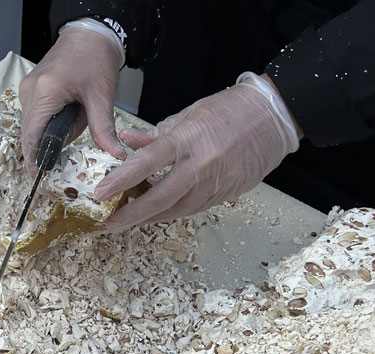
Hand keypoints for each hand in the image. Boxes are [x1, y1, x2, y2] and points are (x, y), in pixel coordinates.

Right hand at [19, 23, 125, 175]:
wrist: (90, 33)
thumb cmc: (95, 57)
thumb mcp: (101, 96)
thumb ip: (104, 128)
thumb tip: (114, 153)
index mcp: (44, 93)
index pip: (32, 137)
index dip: (34, 161)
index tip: (38, 179)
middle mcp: (30, 91)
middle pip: (30, 134)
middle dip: (44, 150)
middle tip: (57, 166)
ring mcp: (29, 89)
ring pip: (32, 126)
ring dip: (48, 136)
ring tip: (69, 133)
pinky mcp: (33, 89)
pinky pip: (35, 116)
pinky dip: (48, 126)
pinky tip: (64, 123)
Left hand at [96, 73, 301, 229]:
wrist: (274, 118)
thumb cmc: (230, 110)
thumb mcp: (190, 114)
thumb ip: (156, 133)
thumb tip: (128, 142)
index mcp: (188, 139)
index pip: (146, 164)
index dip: (120, 181)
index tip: (100, 193)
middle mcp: (201, 165)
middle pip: (160, 198)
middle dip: (132, 214)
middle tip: (110, 223)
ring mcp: (216, 183)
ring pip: (176, 209)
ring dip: (150, 217)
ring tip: (129, 219)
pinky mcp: (227, 194)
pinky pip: (193, 209)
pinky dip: (172, 212)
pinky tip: (157, 213)